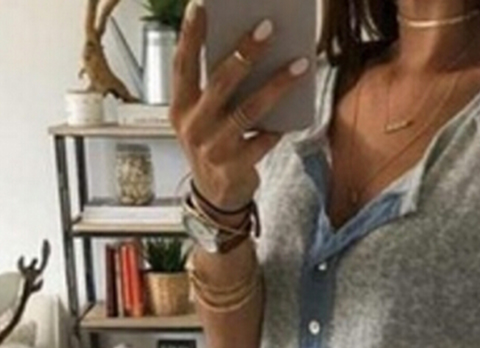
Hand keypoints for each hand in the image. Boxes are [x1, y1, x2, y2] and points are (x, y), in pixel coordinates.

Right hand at [170, 2, 309, 210]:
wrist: (216, 197)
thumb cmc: (213, 146)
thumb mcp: (204, 118)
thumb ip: (215, 90)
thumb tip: (250, 54)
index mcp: (180, 107)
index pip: (182, 64)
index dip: (190, 34)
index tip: (200, 4)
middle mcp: (193, 126)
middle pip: (220, 81)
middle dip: (245, 52)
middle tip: (267, 27)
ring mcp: (213, 148)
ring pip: (249, 109)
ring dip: (277, 84)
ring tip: (300, 63)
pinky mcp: (235, 167)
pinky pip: (263, 140)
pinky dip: (278, 127)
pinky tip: (293, 114)